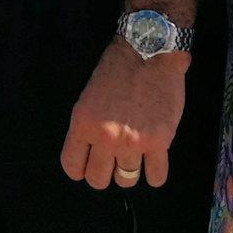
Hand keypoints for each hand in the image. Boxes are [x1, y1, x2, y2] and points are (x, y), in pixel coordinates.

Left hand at [60, 41, 187, 189]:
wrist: (149, 52)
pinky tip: (153, 162)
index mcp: (83, 123)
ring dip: (128, 172)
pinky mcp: (160, 142)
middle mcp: (105, 137)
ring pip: (126, 180)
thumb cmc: (117, 69)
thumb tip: (91, 153)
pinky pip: (156, 177)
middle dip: (103, 174)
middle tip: (111, 163)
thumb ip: (88, 127)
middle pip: (98, 179)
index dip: (79, 170)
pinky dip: (154, 174)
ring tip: (133, 157)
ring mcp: (133, 143)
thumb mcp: (88, 97)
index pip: (72, 166)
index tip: (86, 167)